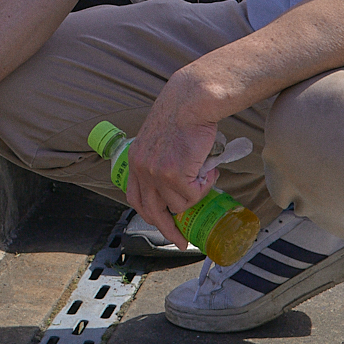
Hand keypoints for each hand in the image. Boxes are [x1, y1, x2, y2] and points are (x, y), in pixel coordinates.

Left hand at [123, 72, 223, 249]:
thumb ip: (160, 162)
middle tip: (182, 241)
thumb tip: (174, 188)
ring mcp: (156, 174)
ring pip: (179, 205)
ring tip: (204, 173)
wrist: (191, 102)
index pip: (136, 198)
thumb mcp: (160, 141)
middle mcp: (141, 169)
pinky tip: (209, 168)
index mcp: (135, 161)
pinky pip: (194, 194)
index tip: (161, 225)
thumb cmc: (182, 116)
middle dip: (169, 230)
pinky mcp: (174, 175)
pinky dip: (206, 185)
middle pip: (152, 212)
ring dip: (196, 194)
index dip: (149, 215)